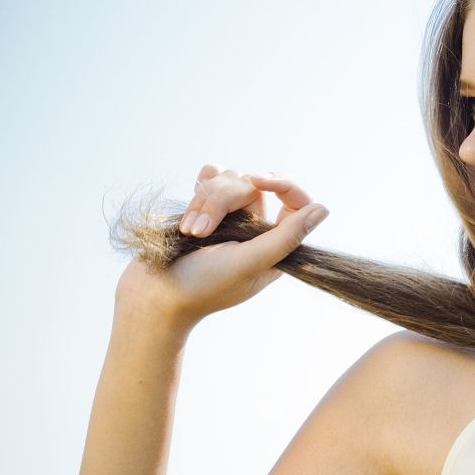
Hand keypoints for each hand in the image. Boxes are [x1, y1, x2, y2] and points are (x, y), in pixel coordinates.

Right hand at [115, 164, 328, 327]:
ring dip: (203, 201)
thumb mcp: (250, 262)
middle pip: (252, 185)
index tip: (256, 180)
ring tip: (189, 232)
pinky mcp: (204, 211)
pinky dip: (199, 188)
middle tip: (200, 232)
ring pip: (228, 180)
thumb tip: (322, 209)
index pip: (294, 199)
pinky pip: (210, 179)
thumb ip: (286, 237)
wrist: (152, 296)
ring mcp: (229, 220)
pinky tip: (190, 207)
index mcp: (275, 246)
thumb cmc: (201, 286)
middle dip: (221, 200)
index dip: (279, 182)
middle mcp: (255, 230)